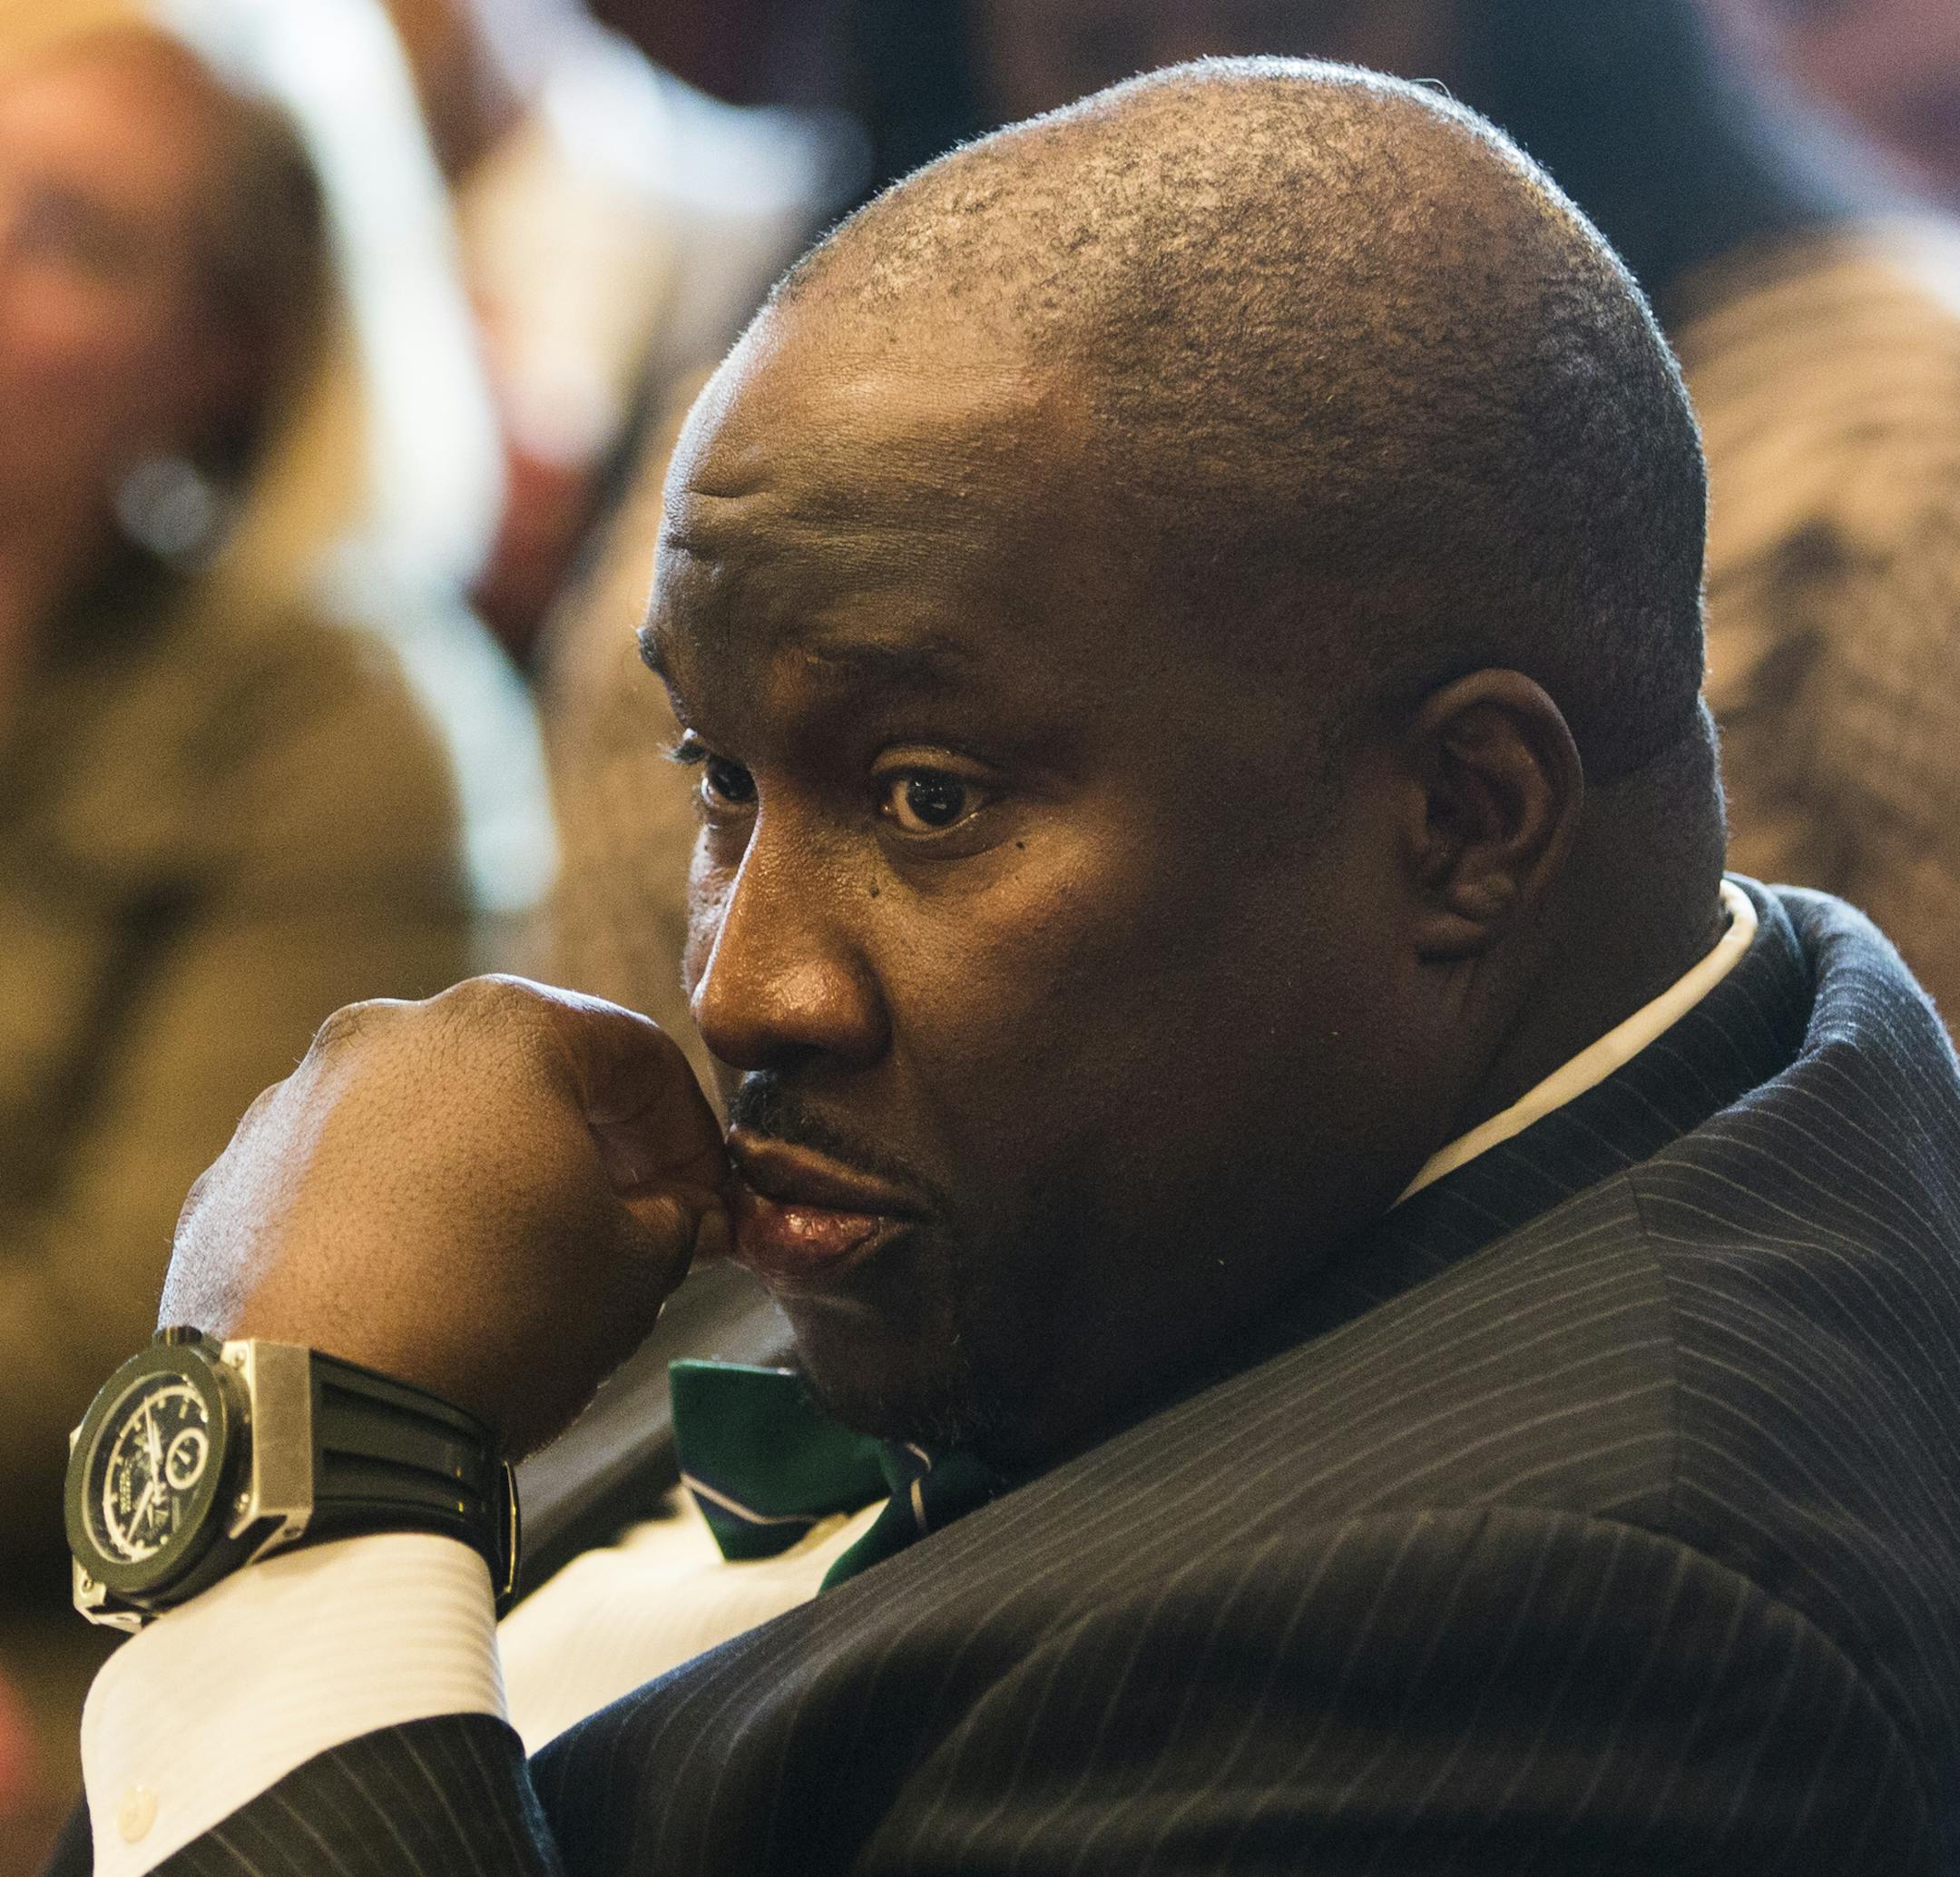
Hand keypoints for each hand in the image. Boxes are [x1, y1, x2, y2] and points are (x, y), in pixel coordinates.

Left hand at [158, 977, 729, 1455]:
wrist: (303, 1427)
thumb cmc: (496, 1321)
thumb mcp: (632, 1271)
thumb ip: (676, 1218)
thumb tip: (682, 1213)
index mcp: (503, 1029)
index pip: (636, 1056)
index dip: (689, 1133)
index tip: (706, 1203)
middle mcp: (388, 1032)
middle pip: (523, 1071)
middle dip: (584, 1142)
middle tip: (623, 1223)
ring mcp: (293, 1101)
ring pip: (423, 1118)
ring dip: (480, 1174)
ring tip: (511, 1264)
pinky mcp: (229, 1178)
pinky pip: (337, 1179)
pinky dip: (387, 1214)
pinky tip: (415, 1290)